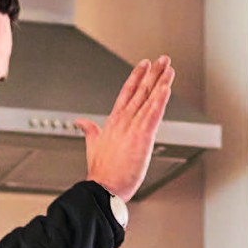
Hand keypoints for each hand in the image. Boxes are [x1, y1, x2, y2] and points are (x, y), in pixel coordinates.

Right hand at [77, 56, 174, 202]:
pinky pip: (153, 115)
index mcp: (113, 122)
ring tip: (168, 68)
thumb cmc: (101, 173)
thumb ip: (89, 131)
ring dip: (160, 82)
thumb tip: (80, 122)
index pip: (126, 93)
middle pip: (140, 91)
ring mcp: (132, 128)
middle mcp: (123, 121)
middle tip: (162, 59)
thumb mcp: (92, 146)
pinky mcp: (142, 138)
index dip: (136, 77)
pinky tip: (166, 88)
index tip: (144, 64)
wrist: (103, 188)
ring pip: (149, 99)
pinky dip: (160, 101)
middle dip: (152, 74)